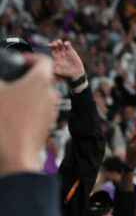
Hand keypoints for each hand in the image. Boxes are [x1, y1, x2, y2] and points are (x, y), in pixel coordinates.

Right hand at [0, 55, 59, 175]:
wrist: (16, 157)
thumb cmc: (4, 122)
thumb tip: (1, 80)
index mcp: (41, 80)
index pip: (43, 60)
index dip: (30, 58)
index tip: (18, 61)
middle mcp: (51, 93)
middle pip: (40, 79)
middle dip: (24, 79)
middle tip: (8, 84)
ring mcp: (52, 110)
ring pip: (39, 96)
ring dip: (25, 96)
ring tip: (7, 102)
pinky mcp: (48, 125)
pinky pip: (38, 112)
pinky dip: (28, 110)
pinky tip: (12, 118)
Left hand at [49, 40, 85, 79]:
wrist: (76, 74)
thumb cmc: (66, 74)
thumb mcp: (59, 73)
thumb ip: (56, 69)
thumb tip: (55, 66)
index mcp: (56, 58)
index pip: (53, 51)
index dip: (51, 47)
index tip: (50, 45)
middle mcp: (60, 54)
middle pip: (56, 47)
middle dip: (55, 44)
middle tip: (55, 43)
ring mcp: (66, 52)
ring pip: (62, 46)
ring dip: (60, 43)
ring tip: (59, 41)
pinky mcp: (71, 51)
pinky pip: (68, 46)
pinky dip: (67, 44)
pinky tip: (66, 44)